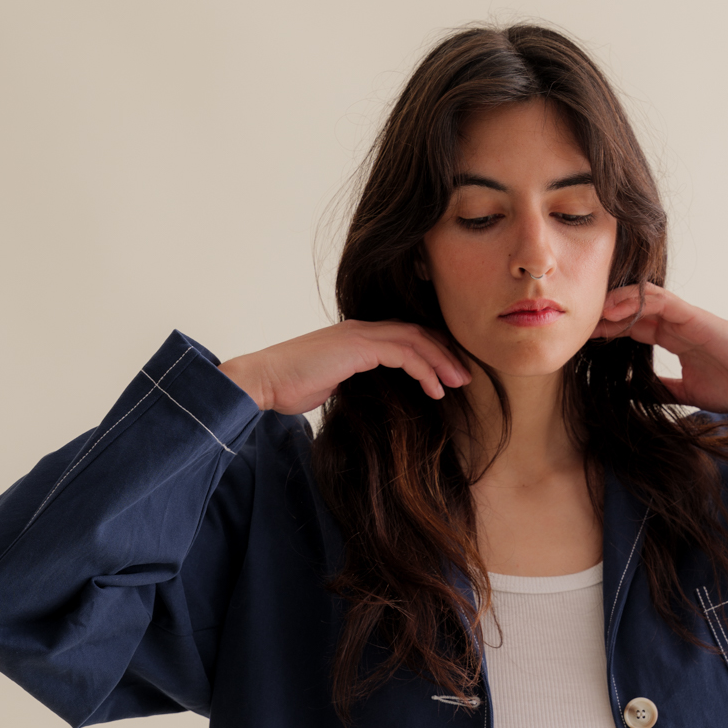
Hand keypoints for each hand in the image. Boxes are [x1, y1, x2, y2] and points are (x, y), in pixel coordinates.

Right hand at [217, 320, 470, 413]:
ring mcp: (359, 335)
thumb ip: (350, 383)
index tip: (449, 375)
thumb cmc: (287, 388)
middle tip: (466, 377)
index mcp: (355, 337)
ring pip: (415, 339)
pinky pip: (403, 353)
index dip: (430, 352)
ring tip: (458, 384)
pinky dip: (424, 369)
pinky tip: (435, 390)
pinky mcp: (358, 347)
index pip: (403, 337)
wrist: (261, 382)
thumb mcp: (328, 384)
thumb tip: (367, 398)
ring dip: (441, 361)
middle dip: (445, 353)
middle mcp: (360, 329)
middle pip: (416, 332)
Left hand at [590, 285, 727, 416]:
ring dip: (616, 303)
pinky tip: (615, 310)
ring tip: (591, 313)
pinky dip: (638, 301)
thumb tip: (634, 396)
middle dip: (604, 315)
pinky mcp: (696, 316)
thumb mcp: (686, 393)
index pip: (633, 327)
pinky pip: (663, 301)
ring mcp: (686, 317)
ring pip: (644, 299)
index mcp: (674, 338)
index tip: (583, 339)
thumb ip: (662, 389)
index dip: (608, 330)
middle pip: (632, 309)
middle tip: (577, 322)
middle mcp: (677, 324)